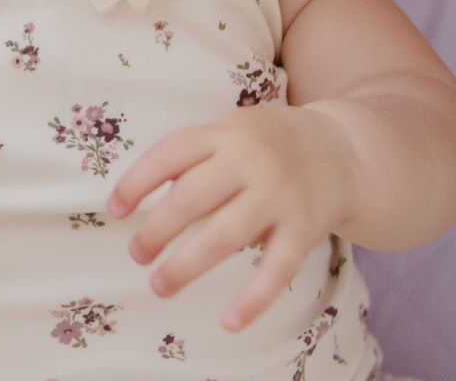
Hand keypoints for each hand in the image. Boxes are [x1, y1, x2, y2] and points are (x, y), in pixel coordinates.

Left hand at [105, 103, 357, 332]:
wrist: (341, 151)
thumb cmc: (263, 145)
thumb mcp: (227, 132)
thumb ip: (191, 159)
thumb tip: (140, 200)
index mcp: (221, 134)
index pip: (168, 154)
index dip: (136, 183)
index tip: (114, 210)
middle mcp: (248, 161)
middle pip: (191, 197)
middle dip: (156, 231)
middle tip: (136, 255)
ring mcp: (278, 195)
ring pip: (225, 235)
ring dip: (187, 265)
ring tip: (159, 285)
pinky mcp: (305, 228)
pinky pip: (277, 269)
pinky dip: (253, 299)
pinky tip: (229, 322)